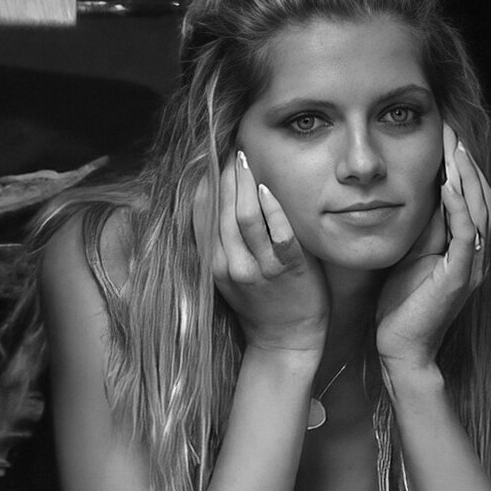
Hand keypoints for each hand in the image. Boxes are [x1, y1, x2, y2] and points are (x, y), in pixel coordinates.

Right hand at [201, 150, 327, 353]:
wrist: (285, 340)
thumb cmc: (260, 304)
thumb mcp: (228, 276)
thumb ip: (219, 245)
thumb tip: (212, 205)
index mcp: (213, 264)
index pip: (202, 215)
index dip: (205, 184)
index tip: (210, 158)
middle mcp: (230, 265)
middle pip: (222, 211)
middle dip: (225, 177)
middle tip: (231, 150)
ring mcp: (259, 269)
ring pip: (245, 219)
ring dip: (245, 185)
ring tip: (245, 159)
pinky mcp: (288, 271)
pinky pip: (279, 236)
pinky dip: (273, 211)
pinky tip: (269, 190)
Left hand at [375, 125, 490, 369]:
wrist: (402, 349)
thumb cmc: (403, 306)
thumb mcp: (412, 254)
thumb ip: (424, 227)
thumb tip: (420, 192)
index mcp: (466, 248)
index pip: (472, 197)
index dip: (463, 165)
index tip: (446, 134)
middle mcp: (477, 254)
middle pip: (482, 196)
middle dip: (466, 161)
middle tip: (450, 129)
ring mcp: (472, 265)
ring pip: (479, 210)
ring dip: (465, 175)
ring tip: (452, 146)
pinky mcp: (459, 277)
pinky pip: (465, 234)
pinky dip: (458, 206)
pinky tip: (448, 183)